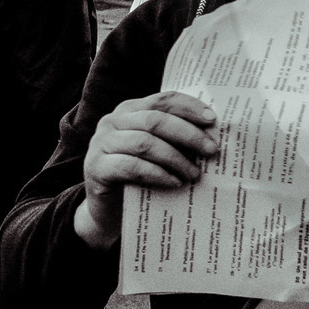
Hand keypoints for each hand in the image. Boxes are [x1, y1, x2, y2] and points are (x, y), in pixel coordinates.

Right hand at [73, 91, 219, 250]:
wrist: (108, 209)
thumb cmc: (140, 175)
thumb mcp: (158, 150)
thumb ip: (175, 137)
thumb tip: (213, 134)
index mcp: (130, 109)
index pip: (163, 100)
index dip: (189, 107)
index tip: (212, 120)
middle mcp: (112, 121)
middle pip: (156, 120)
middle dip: (188, 134)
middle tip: (211, 150)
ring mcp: (101, 143)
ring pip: (145, 143)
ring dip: (176, 159)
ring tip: (195, 173)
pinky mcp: (95, 168)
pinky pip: (131, 167)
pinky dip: (158, 174)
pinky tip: (175, 182)